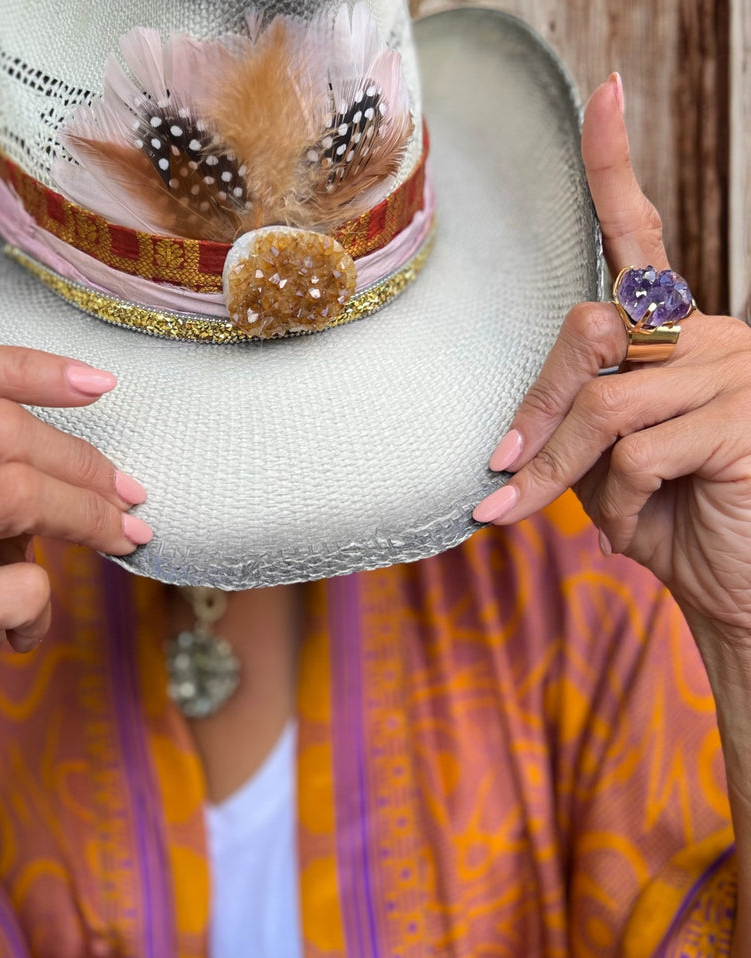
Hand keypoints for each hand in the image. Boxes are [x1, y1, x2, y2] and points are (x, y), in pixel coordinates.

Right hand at [0, 340, 152, 769]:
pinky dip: (41, 610)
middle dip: (83, 462)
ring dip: (88, 520)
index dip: (22, 365)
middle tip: (131, 499)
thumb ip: (11, 484)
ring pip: (16, 493)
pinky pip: (21, 583)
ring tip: (118, 544)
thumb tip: (106, 467)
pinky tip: (21, 634)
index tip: (98, 385)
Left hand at [472, 74, 750, 643]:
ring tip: (530, 510)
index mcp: (674, 336)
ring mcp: (736, 371)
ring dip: (557, 467)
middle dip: (537, 408)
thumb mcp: (603, 467)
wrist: (739, 589)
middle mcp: (712, 335)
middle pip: (588, 332)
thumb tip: (516, 435)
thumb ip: (574, 423)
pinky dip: (613, 495)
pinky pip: (638, 449)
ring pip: (604, 400)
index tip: (602, 95)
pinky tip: (638, 517)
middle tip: (503, 470)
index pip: (640, 241)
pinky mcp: (745, 416)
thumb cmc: (668, 521)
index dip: (616, 169)